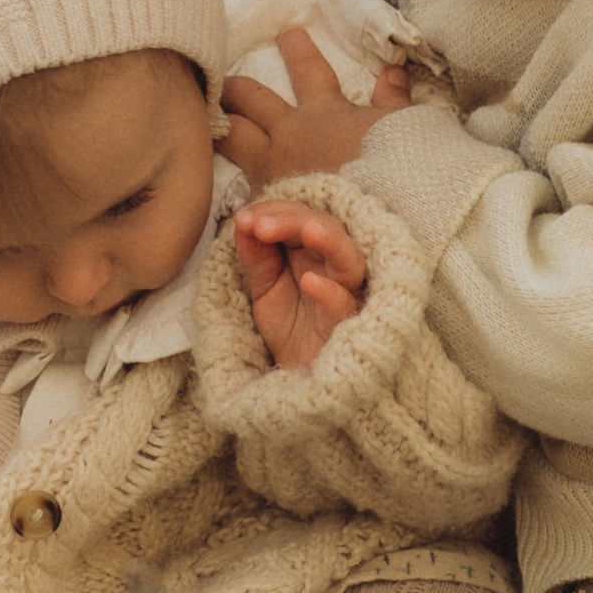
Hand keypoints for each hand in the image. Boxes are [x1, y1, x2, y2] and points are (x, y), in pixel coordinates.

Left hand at [218, 29, 410, 191]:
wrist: (380, 224)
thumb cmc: (398, 174)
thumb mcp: (405, 131)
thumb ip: (393, 102)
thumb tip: (392, 72)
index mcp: (324, 112)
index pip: (306, 70)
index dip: (297, 48)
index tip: (287, 33)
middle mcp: (290, 135)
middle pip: (249, 97)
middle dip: (235, 85)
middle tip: (223, 79)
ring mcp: (272, 169)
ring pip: (230, 135)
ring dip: (220, 123)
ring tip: (210, 118)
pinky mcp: (263, 205)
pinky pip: (237, 182)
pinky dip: (229, 171)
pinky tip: (221, 173)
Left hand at [234, 203, 366, 370]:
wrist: (299, 380)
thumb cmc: (292, 330)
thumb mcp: (264, 289)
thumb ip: (256, 257)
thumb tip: (242, 221)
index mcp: (316, 254)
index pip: (303, 217)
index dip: (275, 211)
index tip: (246, 219)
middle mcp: (336, 268)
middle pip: (328, 228)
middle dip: (292, 220)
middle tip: (258, 224)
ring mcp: (346, 295)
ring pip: (350, 260)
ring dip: (328, 240)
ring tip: (306, 230)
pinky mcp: (347, 326)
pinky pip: (346, 306)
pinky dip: (331, 292)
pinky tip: (310, 282)